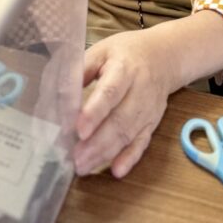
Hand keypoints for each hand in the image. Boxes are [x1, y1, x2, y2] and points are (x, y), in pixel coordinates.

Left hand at [73, 27, 180, 178]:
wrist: (164, 57)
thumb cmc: (124, 53)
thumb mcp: (101, 50)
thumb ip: (79, 70)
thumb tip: (59, 93)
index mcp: (124, 69)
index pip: (110, 92)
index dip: (95, 112)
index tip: (78, 130)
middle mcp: (140, 91)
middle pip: (120, 120)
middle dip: (96, 142)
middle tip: (74, 157)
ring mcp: (148, 110)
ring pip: (128, 135)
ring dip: (106, 154)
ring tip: (83, 166)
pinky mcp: (152, 123)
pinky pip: (142, 143)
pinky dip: (130, 158)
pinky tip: (117, 171)